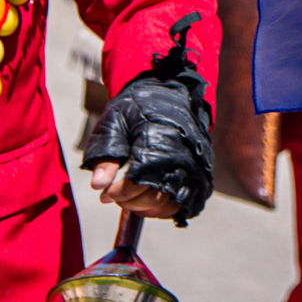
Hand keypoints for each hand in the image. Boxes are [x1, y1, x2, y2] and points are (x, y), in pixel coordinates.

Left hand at [80, 67, 214, 223]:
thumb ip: (105, 154)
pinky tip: (152, 202)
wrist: (170, 92)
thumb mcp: (114, 123)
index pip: (137, 182)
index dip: (118, 193)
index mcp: (157, 140)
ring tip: (132, 199)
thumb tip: (98, 185)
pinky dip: (169, 208)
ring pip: (172, 203)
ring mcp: (195, 164)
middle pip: (155, 196)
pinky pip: (189, 202)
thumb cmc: (137, 107)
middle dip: (129, 202)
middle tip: (115, 196)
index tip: (105, 193)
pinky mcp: (202, 170)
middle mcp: (181, 154)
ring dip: (148, 208)